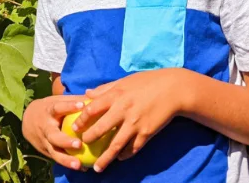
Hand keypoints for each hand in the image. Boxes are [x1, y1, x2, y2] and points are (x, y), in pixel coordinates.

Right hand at [21, 95, 88, 170]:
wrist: (28, 120)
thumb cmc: (50, 108)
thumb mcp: (58, 100)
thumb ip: (75, 99)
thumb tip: (96, 95)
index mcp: (49, 111)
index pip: (58, 107)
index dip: (69, 106)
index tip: (82, 105)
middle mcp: (45, 127)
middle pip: (53, 136)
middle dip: (65, 141)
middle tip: (79, 144)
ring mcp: (44, 141)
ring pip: (54, 152)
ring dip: (66, 160)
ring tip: (79, 165)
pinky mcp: (46, 151)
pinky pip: (57, 158)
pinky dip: (68, 164)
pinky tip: (82, 168)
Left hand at [69, 69, 185, 171]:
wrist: (174, 89)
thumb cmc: (148, 82)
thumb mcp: (125, 81)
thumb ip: (105, 88)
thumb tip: (87, 94)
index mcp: (116, 94)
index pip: (92, 109)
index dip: (81, 120)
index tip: (75, 127)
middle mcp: (123, 110)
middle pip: (101, 129)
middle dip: (89, 139)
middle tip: (82, 145)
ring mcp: (135, 123)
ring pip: (116, 145)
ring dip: (105, 158)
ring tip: (97, 168)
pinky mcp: (147, 133)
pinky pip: (133, 148)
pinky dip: (125, 155)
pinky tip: (120, 158)